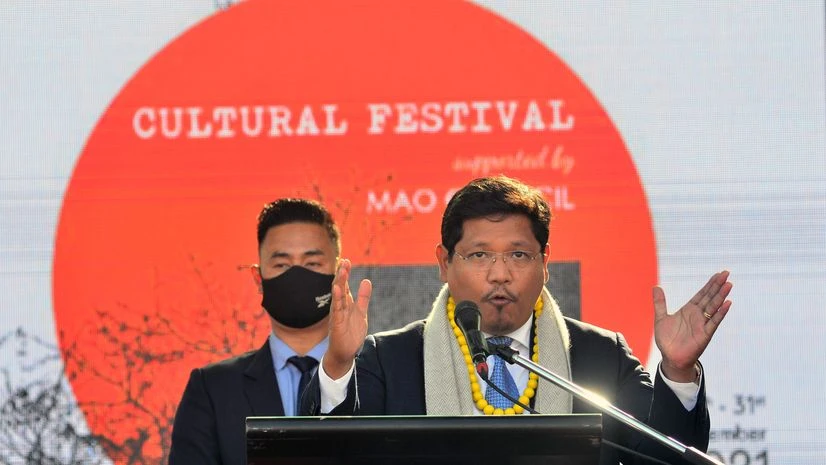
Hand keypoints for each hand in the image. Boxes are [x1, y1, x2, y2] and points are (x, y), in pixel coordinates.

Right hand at [323, 258, 371, 379]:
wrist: (345, 353)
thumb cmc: (351, 333)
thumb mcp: (361, 312)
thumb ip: (363, 297)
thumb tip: (366, 281)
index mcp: (345, 303)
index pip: (344, 285)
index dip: (345, 273)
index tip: (346, 260)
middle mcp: (340, 307)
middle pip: (340, 287)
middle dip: (342, 274)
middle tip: (344, 261)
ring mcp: (337, 315)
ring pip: (338, 296)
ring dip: (340, 283)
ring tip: (342, 271)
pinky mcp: (337, 324)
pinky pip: (337, 310)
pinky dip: (337, 299)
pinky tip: (338, 290)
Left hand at [654, 271, 732, 381]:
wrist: (670, 358)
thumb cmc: (667, 339)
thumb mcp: (661, 318)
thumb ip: (659, 302)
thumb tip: (656, 286)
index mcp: (689, 310)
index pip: (702, 294)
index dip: (710, 284)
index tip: (718, 274)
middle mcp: (698, 315)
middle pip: (710, 297)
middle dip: (718, 286)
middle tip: (726, 273)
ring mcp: (702, 324)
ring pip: (714, 307)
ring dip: (721, 296)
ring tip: (729, 285)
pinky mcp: (705, 334)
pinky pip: (714, 322)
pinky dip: (720, 313)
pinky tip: (727, 304)